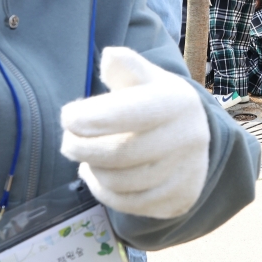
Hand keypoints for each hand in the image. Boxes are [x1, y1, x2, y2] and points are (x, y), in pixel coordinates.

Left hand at [61, 47, 210, 219]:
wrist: (194, 137)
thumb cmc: (157, 102)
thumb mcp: (145, 78)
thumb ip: (126, 67)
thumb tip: (110, 57)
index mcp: (177, 101)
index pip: (129, 113)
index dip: (90, 117)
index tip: (67, 117)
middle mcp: (188, 137)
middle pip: (120, 153)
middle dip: (82, 148)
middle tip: (67, 142)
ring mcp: (186, 172)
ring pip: (120, 182)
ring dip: (92, 169)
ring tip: (86, 156)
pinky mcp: (178, 199)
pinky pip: (127, 204)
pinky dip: (102, 190)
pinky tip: (98, 174)